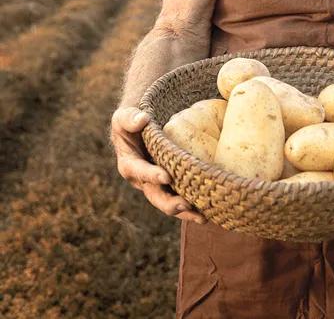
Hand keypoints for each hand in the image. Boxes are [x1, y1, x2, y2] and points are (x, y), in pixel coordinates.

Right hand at [111, 107, 206, 224]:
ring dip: (185, 212)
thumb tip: (142, 119)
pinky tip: (208, 212)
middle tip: (186, 204)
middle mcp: (143, 179)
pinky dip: (193, 206)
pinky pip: (180, 197)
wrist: (141, 127)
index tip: (166, 176)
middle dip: (170, 203)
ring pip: (169, 202)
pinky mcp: (171, 185)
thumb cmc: (131, 120)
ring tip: (202, 217)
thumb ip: (130, 118)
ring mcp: (157, 185)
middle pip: (155, 195)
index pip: (138, 171)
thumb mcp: (124, 116)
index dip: (151, 175)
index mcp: (129, 164)